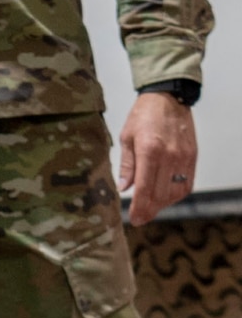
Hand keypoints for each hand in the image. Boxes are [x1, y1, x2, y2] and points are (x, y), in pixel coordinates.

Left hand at [119, 91, 197, 224]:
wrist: (168, 98)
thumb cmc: (143, 115)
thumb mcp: (127, 137)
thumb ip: (127, 165)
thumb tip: (124, 188)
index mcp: (150, 151)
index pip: (145, 188)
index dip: (139, 207)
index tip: (135, 219)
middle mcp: (170, 156)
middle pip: (161, 194)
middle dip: (150, 209)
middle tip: (140, 218)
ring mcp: (184, 158)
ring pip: (175, 192)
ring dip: (163, 204)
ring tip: (151, 208)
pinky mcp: (192, 157)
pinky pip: (187, 184)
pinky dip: (176, 194)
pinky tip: (166, 197)